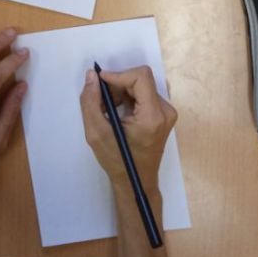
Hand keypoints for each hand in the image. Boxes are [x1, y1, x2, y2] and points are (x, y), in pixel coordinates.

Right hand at [80, 66, 176, 194]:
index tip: (100, 81)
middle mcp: (165, 111)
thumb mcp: (96, 133)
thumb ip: (91, 101)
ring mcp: (167, 113)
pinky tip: (118, 112)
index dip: (118, 75)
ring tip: (108, 109)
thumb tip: (92, 75)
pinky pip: (144, 94)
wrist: (136, 182)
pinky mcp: (163, 115)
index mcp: (153, 116)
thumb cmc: (117, 161)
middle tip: (101, 100)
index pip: (140, 77)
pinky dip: (128, 97)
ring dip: (121, 92)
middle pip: (140, 80)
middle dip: (117, 85)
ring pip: (141, 86)